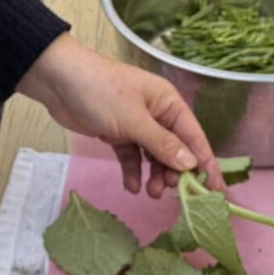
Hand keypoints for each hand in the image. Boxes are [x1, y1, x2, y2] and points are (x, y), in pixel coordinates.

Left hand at [19, 34, 219, 196]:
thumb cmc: (101, 94)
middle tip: (166, 192)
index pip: (194, 137)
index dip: (206, 163)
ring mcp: (136, 124)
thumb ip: (163, 144)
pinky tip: (131, 186)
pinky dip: (133, 170)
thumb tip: (191, 164)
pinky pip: (132, 155)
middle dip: (174, 172)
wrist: (58, 81)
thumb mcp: (134, 121)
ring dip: (154, 174)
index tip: (215, 190)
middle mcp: (157, 113)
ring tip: (150, 193)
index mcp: (169, 103)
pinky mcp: (116, 133)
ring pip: (153, 155)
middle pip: (175, 149)